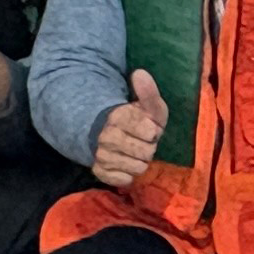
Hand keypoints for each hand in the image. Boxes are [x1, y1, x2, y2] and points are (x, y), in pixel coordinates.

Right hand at [92, 69, 166, 188]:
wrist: (107, 132)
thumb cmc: (137, 119)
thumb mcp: (147, 106)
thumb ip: (148, 92)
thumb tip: (140, 73)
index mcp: (117, 116)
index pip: (149, 132)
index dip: (153, 131)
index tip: (149, 127)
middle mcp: (106, 137)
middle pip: (146, 153)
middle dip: (149, 148)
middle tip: (142, 141)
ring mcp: (101, 156)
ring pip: (137, 168)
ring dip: (140, 161)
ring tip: (134, 151)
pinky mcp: (99, 172)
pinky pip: (124, 180)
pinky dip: (129, 174)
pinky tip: (126, 163)